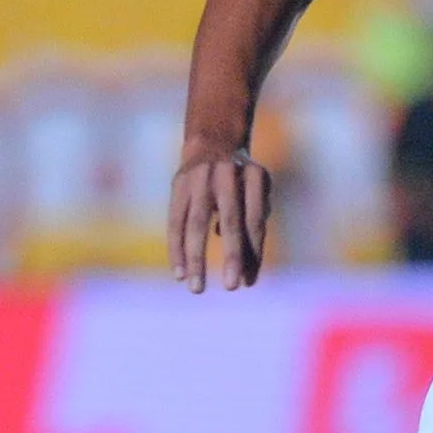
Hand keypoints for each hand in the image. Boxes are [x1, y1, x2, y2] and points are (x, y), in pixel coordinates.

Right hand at [169, 143, 271, 291]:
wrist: (212, 143)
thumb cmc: (242, 182)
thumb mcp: (257, 196)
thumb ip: (254, 227)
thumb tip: (249, 270)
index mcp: (255, 175)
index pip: (255, 220)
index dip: (254, 252)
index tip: (250, 282)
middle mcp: (227, 173)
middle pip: (231, 220)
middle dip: (233, 256)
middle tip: (234, 288)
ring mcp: (199, 177)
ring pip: (196, 224)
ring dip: (196, 259)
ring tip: (197, 289)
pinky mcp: (177, 185)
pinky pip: (175, 222)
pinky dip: (176, 249)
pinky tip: (179, 274)